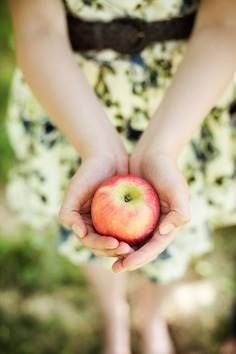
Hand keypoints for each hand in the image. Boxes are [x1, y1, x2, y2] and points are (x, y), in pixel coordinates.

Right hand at [59, 152, 133, 256]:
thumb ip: (68, 212)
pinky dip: (135, 234)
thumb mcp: (74, 189)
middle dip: (115, 251)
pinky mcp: (124, 216)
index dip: (101, 246)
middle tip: (128, 250)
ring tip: (137, 248)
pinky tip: (145, 236)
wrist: (107, 156)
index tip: (115, 243)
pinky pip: (130, 229)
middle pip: (104, 246)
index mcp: (82, 224)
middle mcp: (95, 226)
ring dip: (126, 248)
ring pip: (118, 241)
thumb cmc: (88, 172)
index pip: (90, 242)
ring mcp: (109, 222)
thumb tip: (78, 234)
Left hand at [112, 148, 189, 271]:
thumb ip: (180, 211)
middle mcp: (158, 224)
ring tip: (106, 256)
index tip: (125, 264)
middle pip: (143, 248)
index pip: (155, 247)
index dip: (141, 258)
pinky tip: (102, 238)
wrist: (153, 152)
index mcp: (169, 224)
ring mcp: (145, 218)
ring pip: (132, 240)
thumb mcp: (177, 188)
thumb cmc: (166, 169)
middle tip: (115, 268)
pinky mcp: (133, 210)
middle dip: (130, 260)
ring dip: (120, 250)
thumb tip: (164, 232)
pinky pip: (123, 225)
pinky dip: (114, 233)